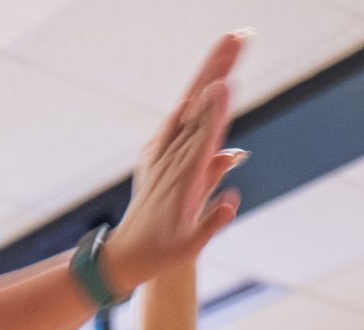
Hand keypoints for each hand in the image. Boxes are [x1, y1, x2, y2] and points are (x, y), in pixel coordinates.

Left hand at [100, 31, 250, 294]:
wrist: (124, 256)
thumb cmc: (160, 254)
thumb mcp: (188, 247)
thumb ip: (212, 222)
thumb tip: (232, 201)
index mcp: (182, 179)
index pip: (203, 136)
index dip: (215, 110)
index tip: (226, 83)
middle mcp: (172, 160)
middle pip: (199, 108)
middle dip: (219, 72)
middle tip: (239, 39)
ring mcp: (163, 156)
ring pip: (189, 107)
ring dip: (209, 76)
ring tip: (228, 46)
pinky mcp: (158, 158)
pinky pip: (175, 125)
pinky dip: (189, 104)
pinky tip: (197, 89)